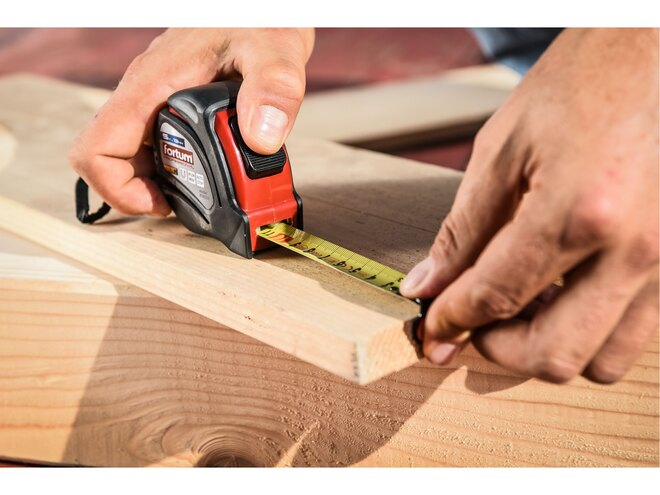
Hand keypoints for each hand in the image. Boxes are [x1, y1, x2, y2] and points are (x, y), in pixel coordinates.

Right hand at [69, 28, 313, 215]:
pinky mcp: (174, 101)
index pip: (96, 148)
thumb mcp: (274, 49)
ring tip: (198, 192)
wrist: (262, 4)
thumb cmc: (260, 15)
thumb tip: (262, 139)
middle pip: (111, 159)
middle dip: (142, 192)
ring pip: (132, 153)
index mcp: (152, 84)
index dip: (117, 189)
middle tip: (185, 204)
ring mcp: (157, 98)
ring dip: (157, 181)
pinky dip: (175, 164)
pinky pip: (156, 141)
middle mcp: (147, 94)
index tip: (159, 203)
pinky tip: (208, 168)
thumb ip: (273, 89)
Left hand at [401, 28, 658, 383]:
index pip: (496, 296)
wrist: (656, 49)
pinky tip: (562, 294)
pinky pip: (638, 332)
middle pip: (555, 355)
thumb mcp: (502, 148)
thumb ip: (461, 230)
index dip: (452, 320)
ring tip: (520, 308)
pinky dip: (590, 330)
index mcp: (578, 210)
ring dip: (549, 348)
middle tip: (472, 324)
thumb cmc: (582, 83)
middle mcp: (635, 249)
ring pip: (605, 360)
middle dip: (499, 350)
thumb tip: (426, 286)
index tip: (432, 329)